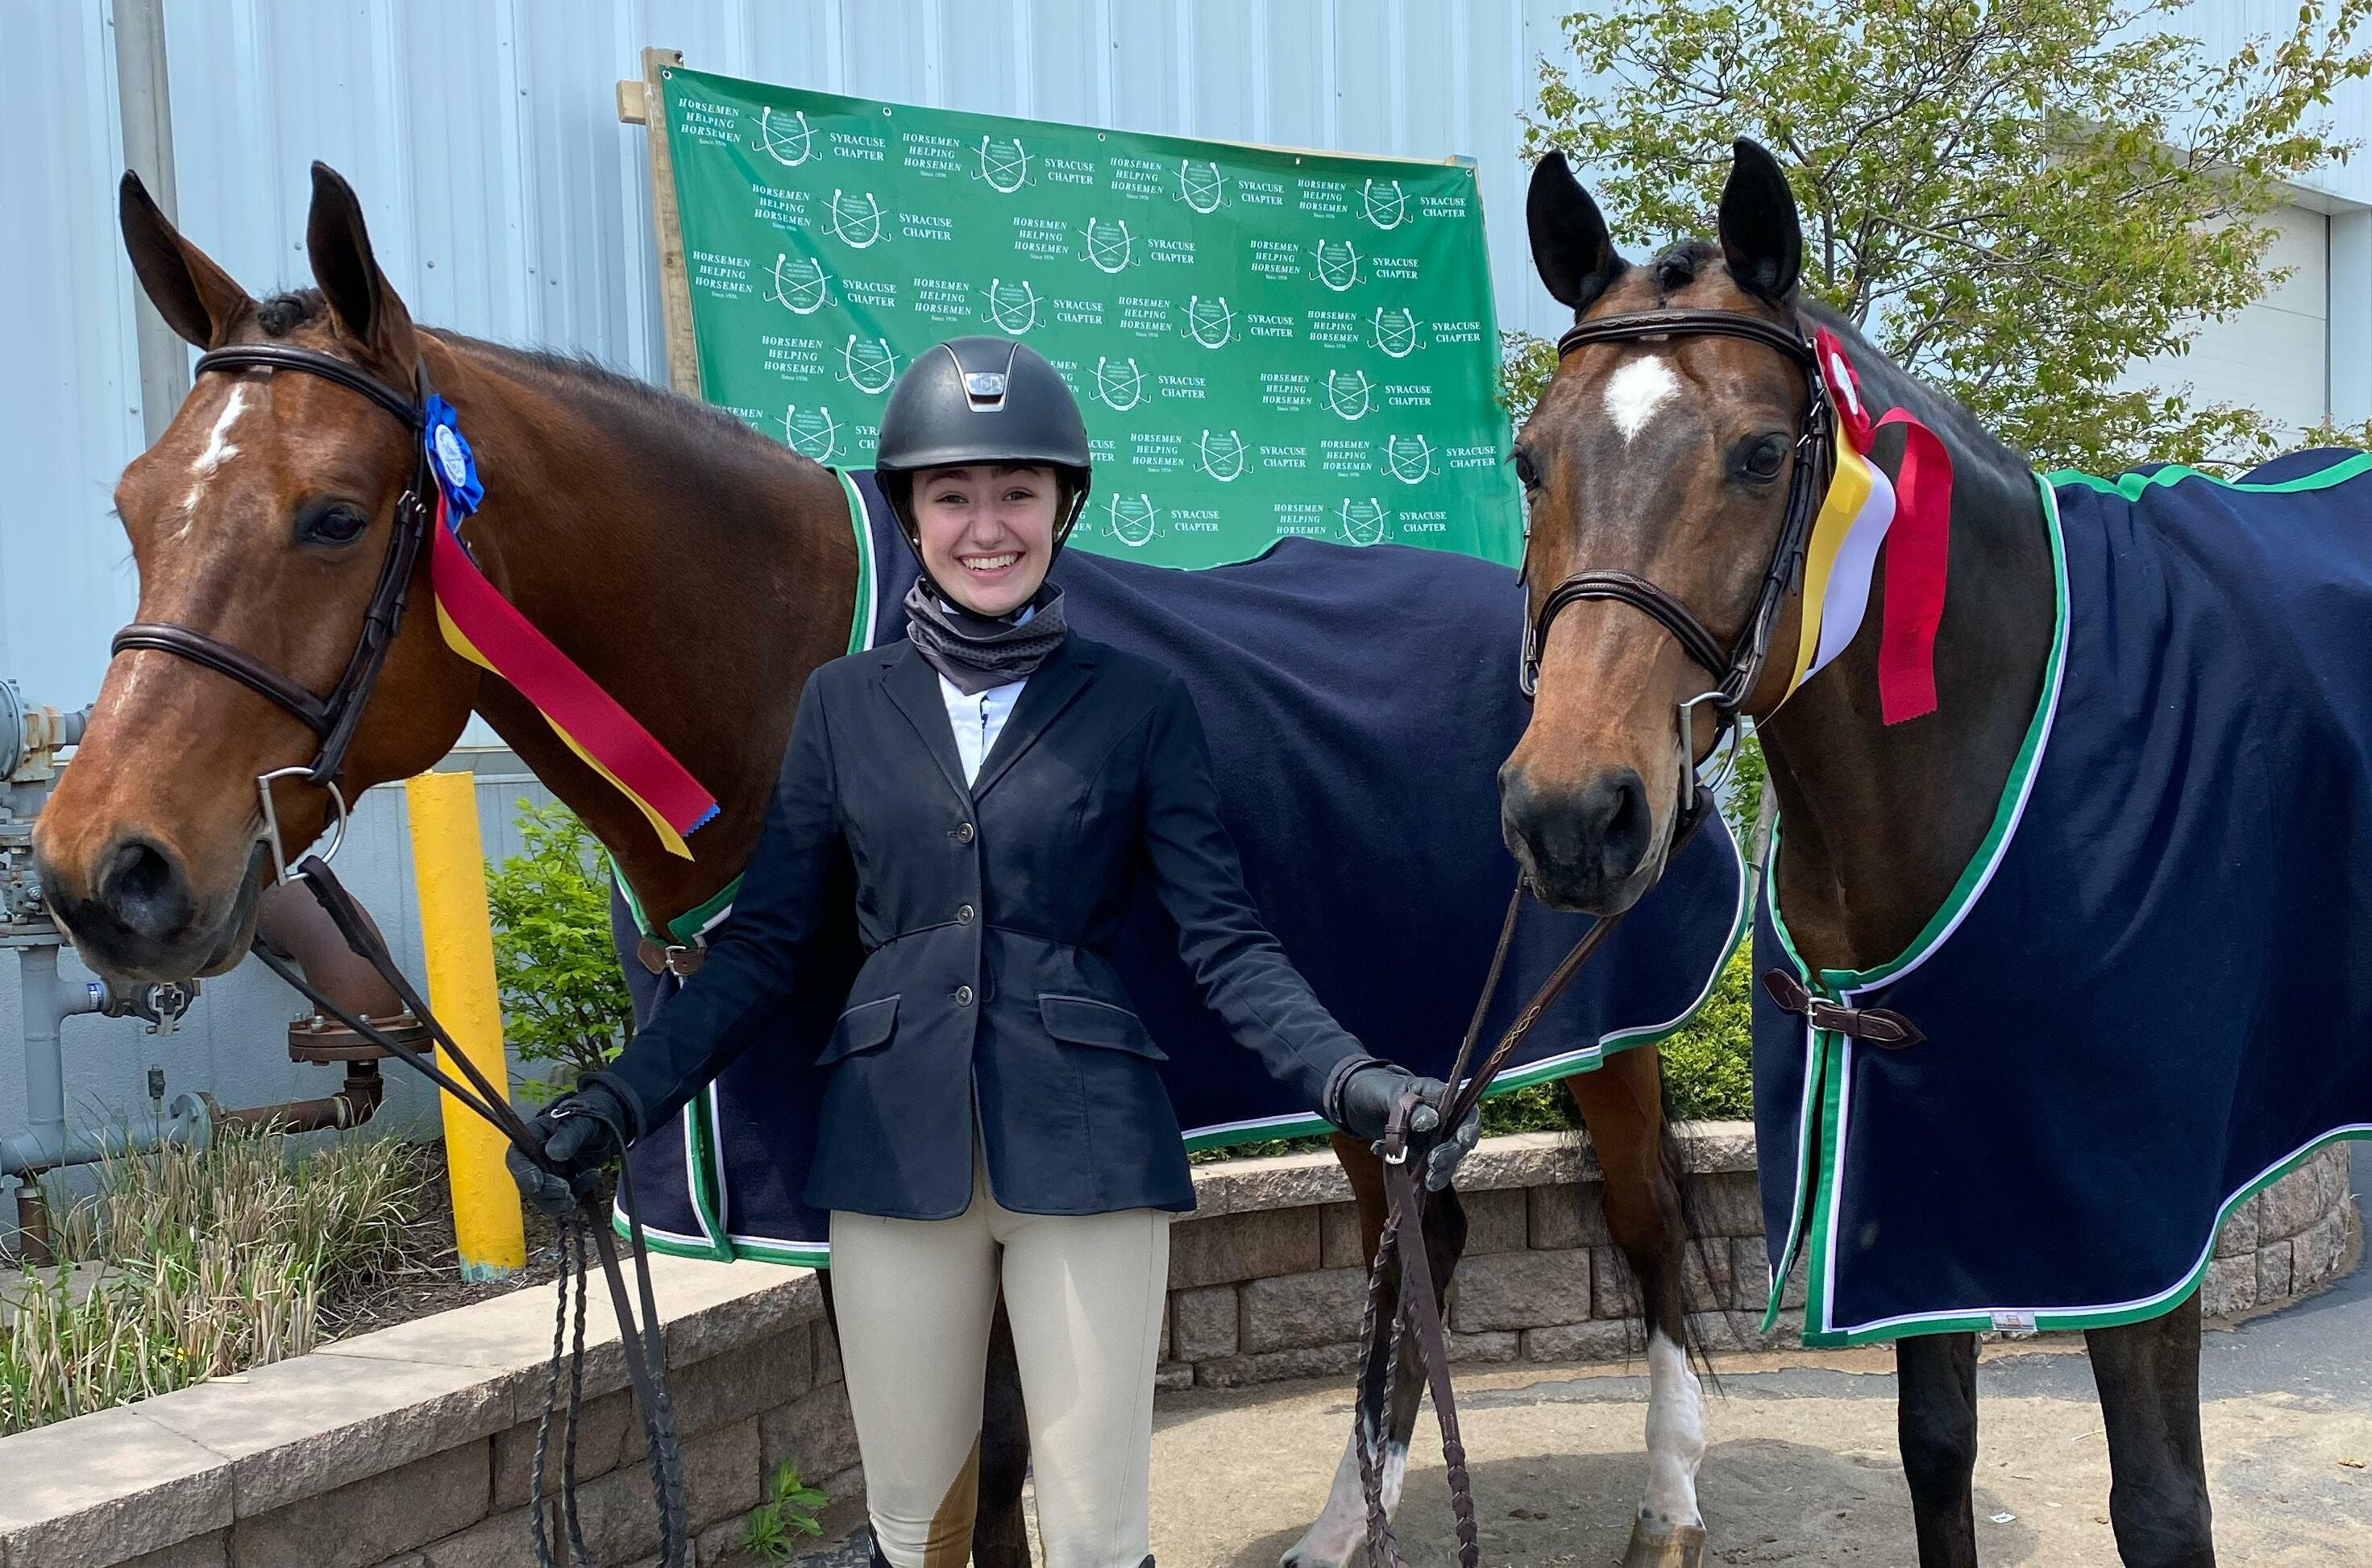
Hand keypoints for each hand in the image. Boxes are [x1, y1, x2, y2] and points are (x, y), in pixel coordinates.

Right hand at [506, 1080, 630, 1219]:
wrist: (605, 1128)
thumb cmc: (587, 1119)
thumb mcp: (580, 1123)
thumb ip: (568, 1136)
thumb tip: (553, 1154)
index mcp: (531, 1139)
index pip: (516, 1160)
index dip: (524, 1174)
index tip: (538, 1185)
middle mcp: (534, 1161)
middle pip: (529, 1186)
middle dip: (548, 1192)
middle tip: (567, 1190)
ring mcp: (547, 1176)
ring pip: (545, 1199)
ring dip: (562, 1200)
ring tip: (588, 1177)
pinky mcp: (561, 1187)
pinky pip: (564, 1201)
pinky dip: (578, 1193)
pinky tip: (593, 1175)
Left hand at [1335, 1065, 1482, 1191]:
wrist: (1354, 1102)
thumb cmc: (1376, 1089)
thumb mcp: (1391, 1095)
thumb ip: (1411, 1108)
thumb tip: (1431, 1122)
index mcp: (1439, 1097)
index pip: (1466, 1113)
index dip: (1469, 1129)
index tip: (1461, 1142)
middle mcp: (1441, 1120)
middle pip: (1458, 1141)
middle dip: (1449, 1156)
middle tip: (1433, 1164)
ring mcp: (1430, 1138)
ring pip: (1443, 1160)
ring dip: (1435, 1173)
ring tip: (1424, 1182)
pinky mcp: (1416, 1154)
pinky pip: (1419, 1168)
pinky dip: (1408, 1171)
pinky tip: (1386, 1158)